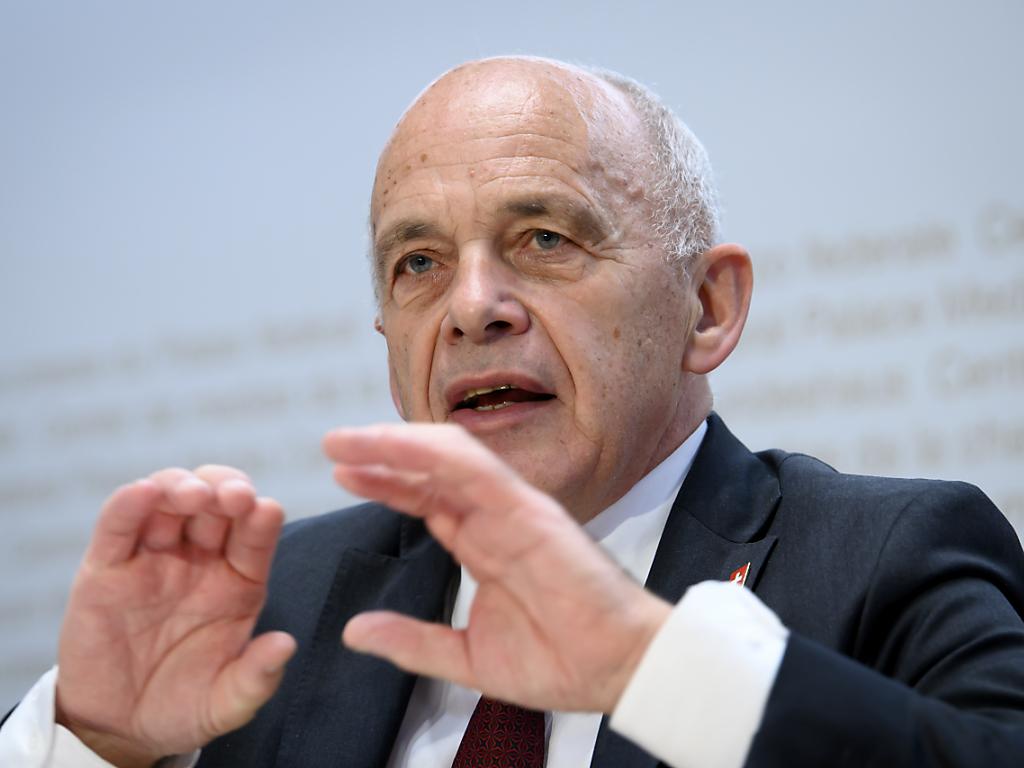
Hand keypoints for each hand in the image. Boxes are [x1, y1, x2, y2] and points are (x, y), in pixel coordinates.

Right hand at [55, 466, 296, 767]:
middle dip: (227, 488)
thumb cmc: (184, 705)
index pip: (255, 534)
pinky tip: (144, 493)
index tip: (267, 510)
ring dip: (183, 486)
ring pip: (167, 501)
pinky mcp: (105, 570)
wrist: (120, 728)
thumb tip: (286, 646)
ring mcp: (152, 559)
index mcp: (238, 580)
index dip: (261, 517)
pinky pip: (116, 526)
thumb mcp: (227, 702)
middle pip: (216, 503)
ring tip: (195, 496)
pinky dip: (129, 503)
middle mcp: (199, 559)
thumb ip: (257, 676)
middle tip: (235, 496)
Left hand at [323, 423, 670, 713]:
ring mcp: (511, 508)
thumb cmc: (559, 660)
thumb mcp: (465, 657)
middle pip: (428, 472)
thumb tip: (355, 631)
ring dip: (395, 444)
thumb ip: (412, 641)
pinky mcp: (529, 509)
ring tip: (347, 441)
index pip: (424, 500)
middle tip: (333, 446)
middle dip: (379, 455)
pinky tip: (394, 446)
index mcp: (483, 544)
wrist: (614, 671)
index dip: (383, 483)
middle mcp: (494, 518)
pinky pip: (476, 468)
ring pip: (447, 458)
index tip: (341, 476)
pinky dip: (432, 452)